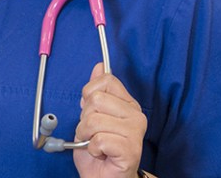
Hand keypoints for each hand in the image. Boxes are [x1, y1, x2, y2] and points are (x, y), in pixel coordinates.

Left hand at [73, 63, 146, 177]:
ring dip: (86, 136)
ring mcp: (135, 132)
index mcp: (127, 104)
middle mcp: (136, 115)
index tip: (91, 111)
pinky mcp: (131, 149)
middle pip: (96, 99)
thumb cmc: (98, 150)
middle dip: (84, 119)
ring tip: (94, 145)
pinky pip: (99, 140)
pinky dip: (92, 149)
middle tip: (92, 134)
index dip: (89, 95)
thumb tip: (99, 66)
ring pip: (94, 120)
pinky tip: (101, 154)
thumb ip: (95, 92)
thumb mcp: (90, 116)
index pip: (106, 80)